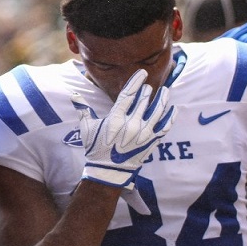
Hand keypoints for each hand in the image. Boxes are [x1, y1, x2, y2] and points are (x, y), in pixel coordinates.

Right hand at [72, 69, 175, 187]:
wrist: (108, 172)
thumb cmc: (95, 149)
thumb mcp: (87, 128)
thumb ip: (83, 109)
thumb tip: (73, 94)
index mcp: (115, 119)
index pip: (128, 94)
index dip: (136, 82)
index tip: (142, 73)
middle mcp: (131, 125)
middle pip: (143, 101)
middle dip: (146, 91)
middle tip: (147, 85)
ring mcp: (144, 134)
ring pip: (157, 111)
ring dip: (162, 99)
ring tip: (165, 90)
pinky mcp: (152, 142)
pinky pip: (165, 127)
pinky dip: (171, 117)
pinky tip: (173, 108)